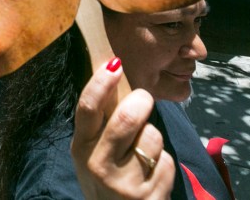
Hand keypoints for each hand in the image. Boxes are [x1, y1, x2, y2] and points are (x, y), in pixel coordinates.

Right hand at [71, 62, 174, 198]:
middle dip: (142, 102)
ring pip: (152, 136)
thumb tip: (113, 72)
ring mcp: (125, 183)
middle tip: (144, 100)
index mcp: (81, 148)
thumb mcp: (92, 153)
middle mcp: (99, 166)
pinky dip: (164, 163)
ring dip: (154, 137)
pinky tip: (151, 176)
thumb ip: (100, 123)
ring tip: (144, 152)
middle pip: (127, 117)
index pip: (88, 108)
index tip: (115, 63)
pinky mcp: (150, 196)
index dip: (101, 82)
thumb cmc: (106, 178)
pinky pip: (167, 161)